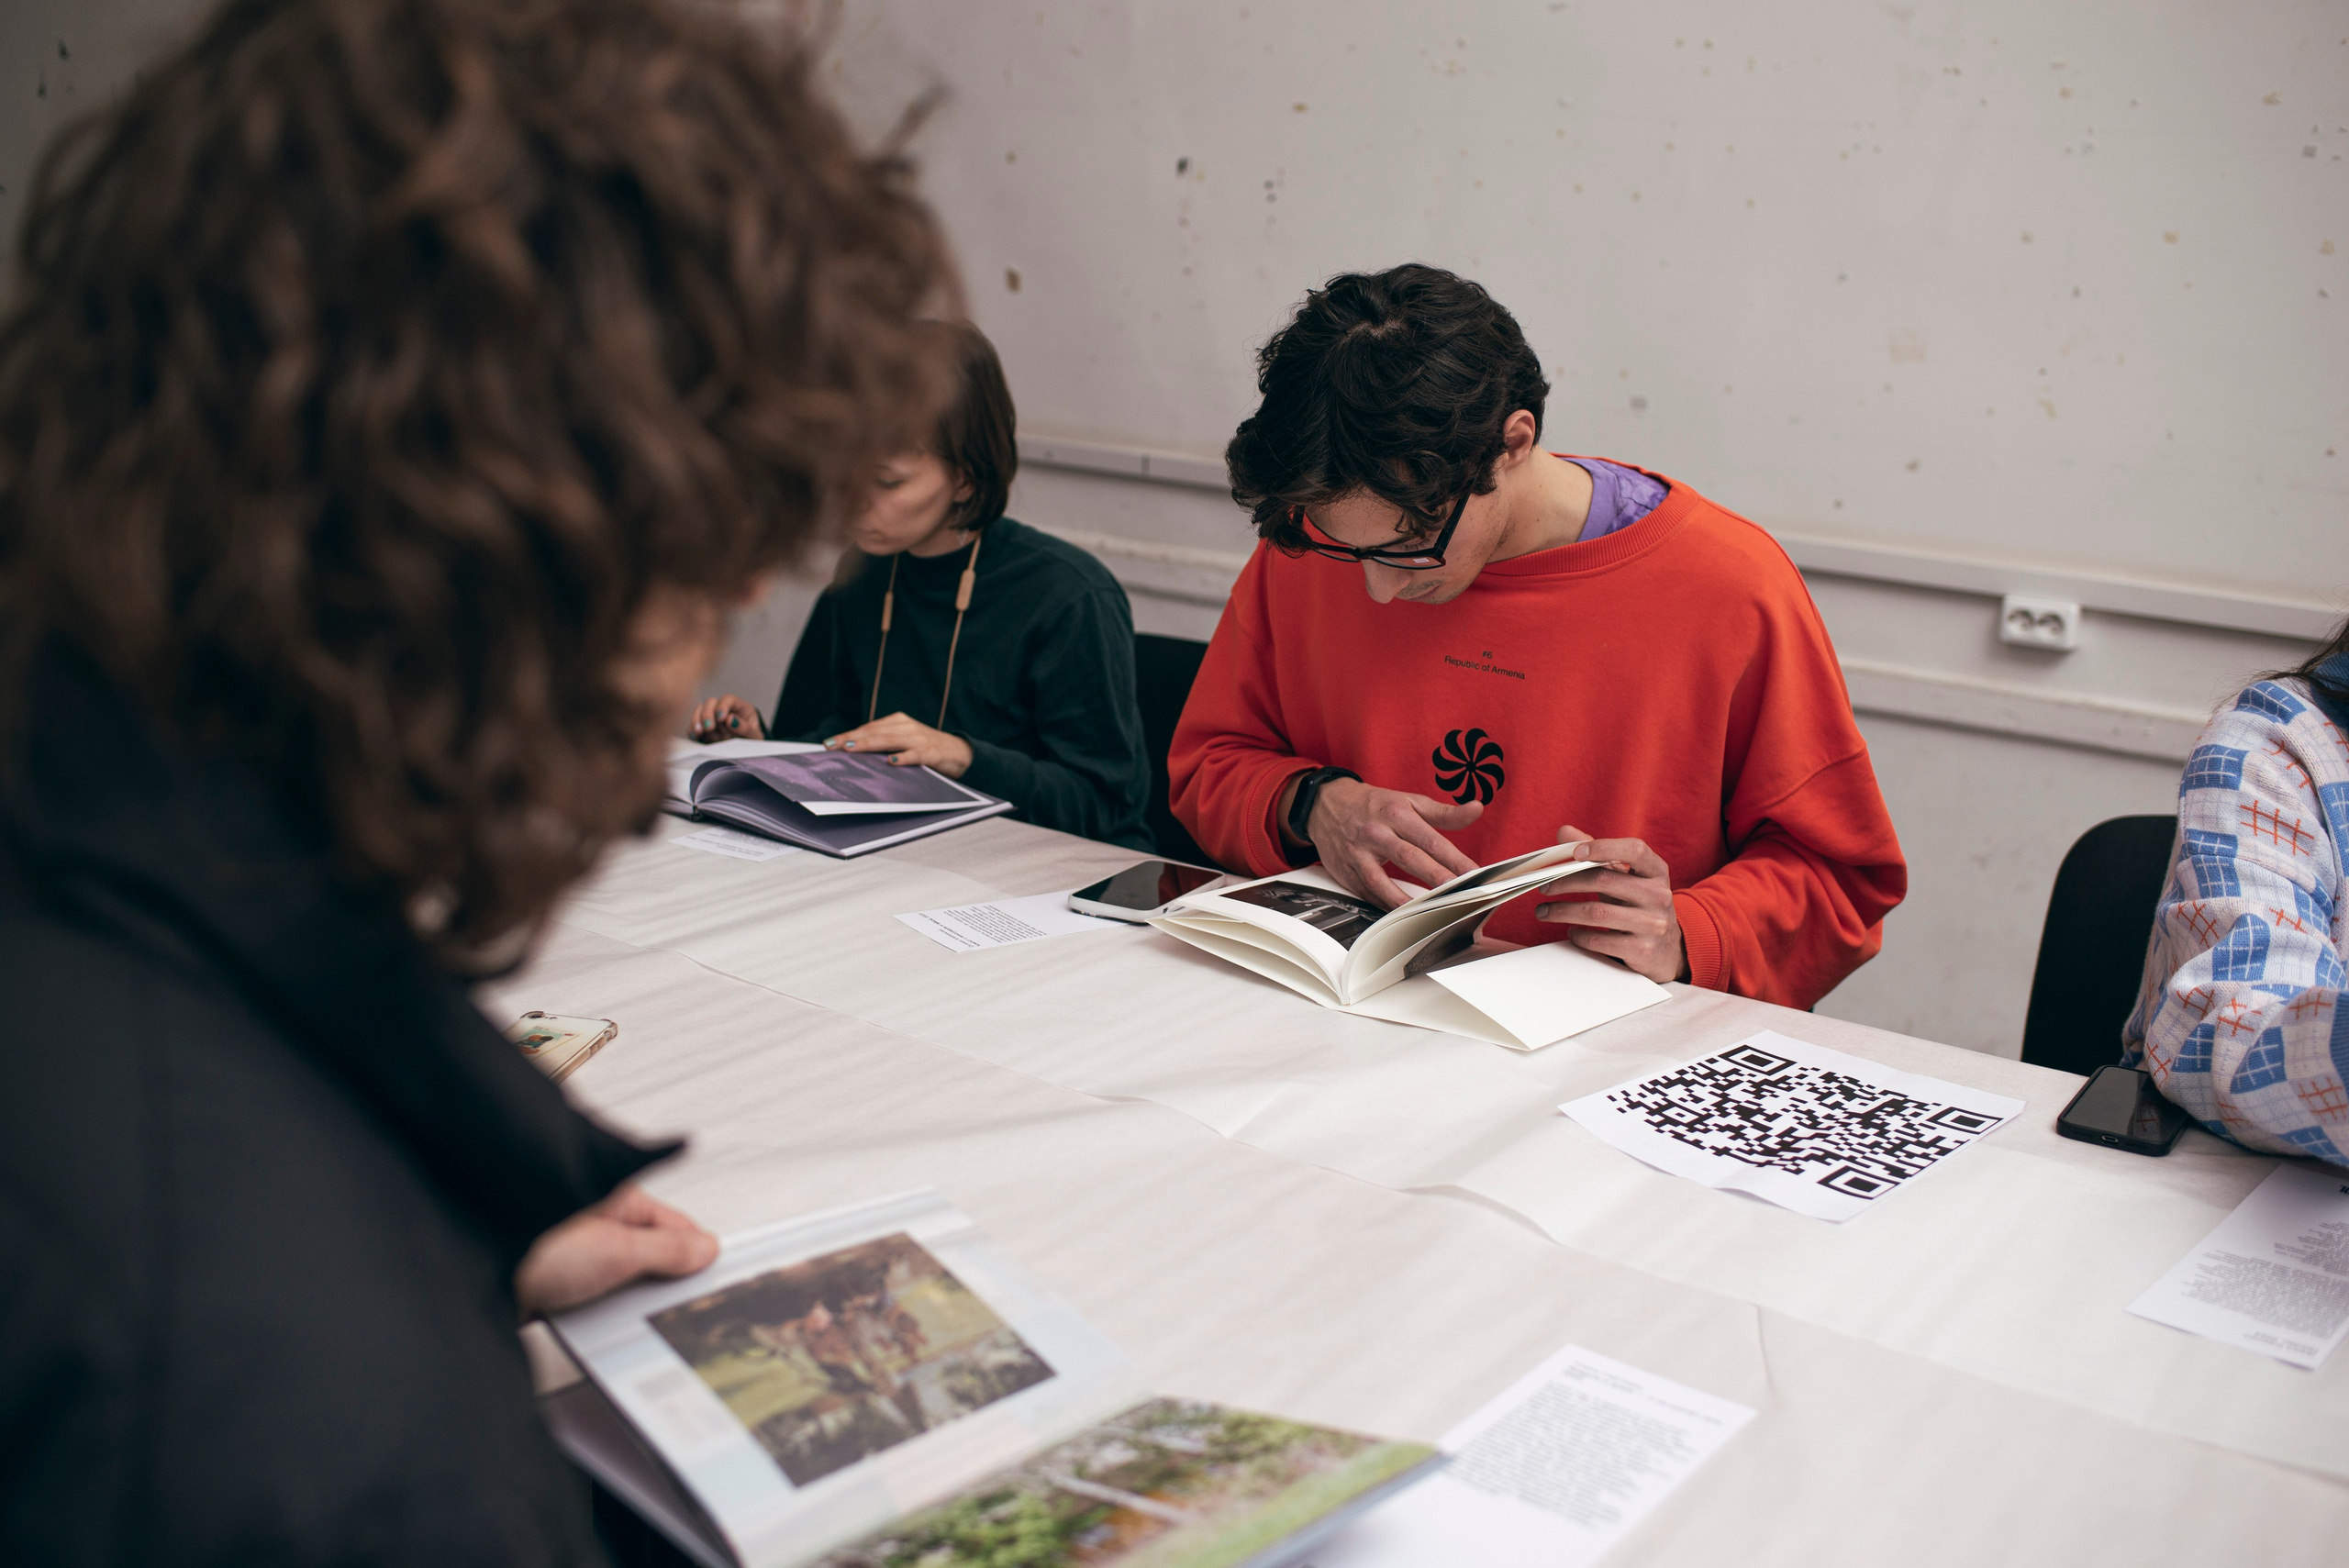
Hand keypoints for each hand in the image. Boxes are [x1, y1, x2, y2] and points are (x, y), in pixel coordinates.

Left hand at [514, 1186, 717, 1318]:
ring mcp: (579, 1251)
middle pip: (651, 1255)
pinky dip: (598, 1311)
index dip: (694, 1252)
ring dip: (622, 1300)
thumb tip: (706, 1248)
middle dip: (657, 1281)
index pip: (676, 1225)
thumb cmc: (535, 1242)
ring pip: (623, 1280)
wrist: (480, 1273)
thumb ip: (668, 1249)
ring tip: (612, 1307)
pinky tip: (592, 1317)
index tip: (710, 1275)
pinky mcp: (560, 1280)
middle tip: (658, 1298)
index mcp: (621, 1200)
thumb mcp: (618, 1248)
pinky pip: (595, 1298)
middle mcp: (600, 1221)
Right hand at [690, 694, 763, 741]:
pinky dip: (692, 730)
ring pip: (699, 711)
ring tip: (699, 732)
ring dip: (697, 721)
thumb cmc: (754, 740)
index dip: (723, 706)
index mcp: (740, 707)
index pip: (728, 699)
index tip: (721, 718)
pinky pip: (694, 725)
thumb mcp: (755, 736)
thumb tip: (730, 719)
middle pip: (710, 703)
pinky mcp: (704, 729)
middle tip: (709, 728)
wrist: (749, 751)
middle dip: (707, 714)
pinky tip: (694, 736)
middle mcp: (723, 710)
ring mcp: (712, 718)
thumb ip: (745, 728)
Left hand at [824, 711, 973, 776]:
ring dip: (869, 744)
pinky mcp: (931, 752)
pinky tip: (892, 761)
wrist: (959, 752)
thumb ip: (884, 744)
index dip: (848, 735)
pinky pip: (914, 754)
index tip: (829, 743)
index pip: (868, 728)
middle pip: (874, 732)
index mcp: (898, 722)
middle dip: (851, 739)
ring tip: (852, 749)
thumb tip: (854, 752)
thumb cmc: (926, 748)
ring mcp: (919, 738)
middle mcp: (906, 727)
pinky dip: (903, 757)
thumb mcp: (904, 741)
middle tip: (833, 747)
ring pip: (889, 740)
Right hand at [1296, 777, 1482, 907]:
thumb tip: (1477, 809)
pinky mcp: (1345, 871)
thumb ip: (1444, 812)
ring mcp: (1357, 854)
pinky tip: (1403, 916)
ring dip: (1405, 899)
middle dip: (1436, 877)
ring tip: (1429, 913)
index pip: (1430, 839)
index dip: (1454, 857)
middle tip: (1459, 893)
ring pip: (1381, 881)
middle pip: (1409, 858)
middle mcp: (1376, 833)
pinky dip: (1384, 905)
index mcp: (1396, 813)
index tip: (1475, 873)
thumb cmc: (1374, 805)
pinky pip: (1366, 893)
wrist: (1325, 804)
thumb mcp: (1408, 801)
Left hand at [1534, 825, 1687, 982]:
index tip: (1575, 852)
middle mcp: (1659, 895)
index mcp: (1656, 871)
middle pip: (1604, 880)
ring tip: (1544, 911)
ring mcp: (1653, 924)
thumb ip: (1597, 853)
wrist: (1667, 948)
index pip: (1635, 850)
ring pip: (1596, 913)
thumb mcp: (1624, 878)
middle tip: (1544, 887)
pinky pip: (1599, 941)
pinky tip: (1571, 931)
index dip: (1604, 847)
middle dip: (1566, 882)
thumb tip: (1564, 832)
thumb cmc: (1637, 903)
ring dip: (1562, 911)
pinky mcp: (1642, 950)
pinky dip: (1578, 936)